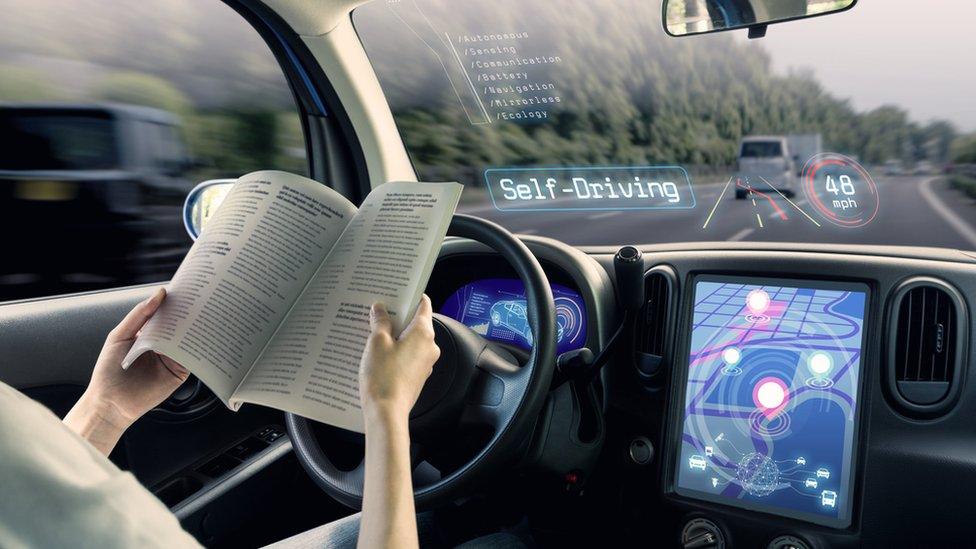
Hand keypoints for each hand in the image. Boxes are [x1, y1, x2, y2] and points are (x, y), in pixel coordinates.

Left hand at [64, 288, 189, 453]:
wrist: (110, 403)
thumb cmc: (109, 370)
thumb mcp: (120, 335)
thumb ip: (139, 315)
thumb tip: (160, 293)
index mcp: (148, 333)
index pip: (165, 314)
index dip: (175, 302)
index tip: (187, 289)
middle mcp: (163, 344)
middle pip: (180, 325)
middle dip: (189, 313)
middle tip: (201, 300)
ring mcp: (172, 358)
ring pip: (188, 340)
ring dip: (196, 329)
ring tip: (203, 316)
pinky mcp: (180, 372)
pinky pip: (192, 358)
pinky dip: (197, 349)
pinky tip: (200, 340)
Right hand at [358, 295, 439, 423]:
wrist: (387, 412)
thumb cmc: (383, 376)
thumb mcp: (377, 342)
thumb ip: (380, 322)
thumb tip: (381, 309)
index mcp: (423, 333)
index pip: (423, 305)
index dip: (411, 296)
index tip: (398, 291)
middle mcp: (430, 347)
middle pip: (416, 323)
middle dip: (398, 317)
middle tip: (379, 311)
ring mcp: (425, 363)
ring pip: (411, 341)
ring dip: (396, 335)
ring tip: (374, 332)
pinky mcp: (418, 376)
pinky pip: (409, 356)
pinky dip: (397, 351)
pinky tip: (379, 353)